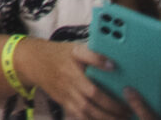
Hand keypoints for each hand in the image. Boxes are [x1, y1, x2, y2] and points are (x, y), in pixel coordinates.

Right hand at [13, 36, 135, 119]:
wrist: (32, 62)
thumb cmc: (58, 54)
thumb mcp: (73, 48)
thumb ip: (93, 54)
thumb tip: (114, 64)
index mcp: (72, 63)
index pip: (88, 62)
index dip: (100, 64)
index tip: (115, 69)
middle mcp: (69, 80)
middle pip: (92, 96)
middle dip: (112, 106)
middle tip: (129, 110)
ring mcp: (66, 94)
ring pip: (87, 110)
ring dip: (105, 117)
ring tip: (121, 119)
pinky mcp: (64, 103)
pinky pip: (79, 116)